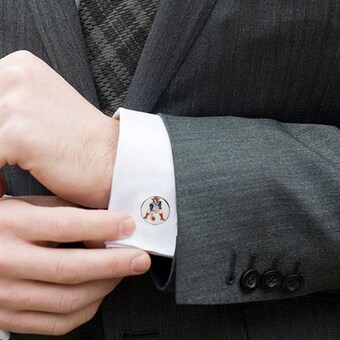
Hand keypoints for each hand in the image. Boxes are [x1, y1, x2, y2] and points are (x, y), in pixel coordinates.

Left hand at [0, 50, 117, 207]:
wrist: (118, 162)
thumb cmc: (83, 146)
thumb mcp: (42, 110)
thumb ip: (10, 105)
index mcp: (19, 66)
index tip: (2, 152)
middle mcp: (15, 74)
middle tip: (2, 166)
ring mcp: (16, 102)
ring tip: (3, 178)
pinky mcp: (18, 133)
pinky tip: (5, 186)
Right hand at [0, 195, 150, 335]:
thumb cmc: (1, 224)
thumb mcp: (25, 206)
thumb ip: (62, 210)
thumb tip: (106, 219)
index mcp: (11, 225)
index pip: (65, 226)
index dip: (103, 226)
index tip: (128, 225)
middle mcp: (5, 262)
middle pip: (70, 269)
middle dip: (114, 264)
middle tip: (139, 258)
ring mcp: (4, 295)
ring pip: (68, 300)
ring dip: (104, 287)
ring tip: (121, 273)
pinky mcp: (8, 317)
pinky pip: (57, 324)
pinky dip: (87, 309)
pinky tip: (98, 292)